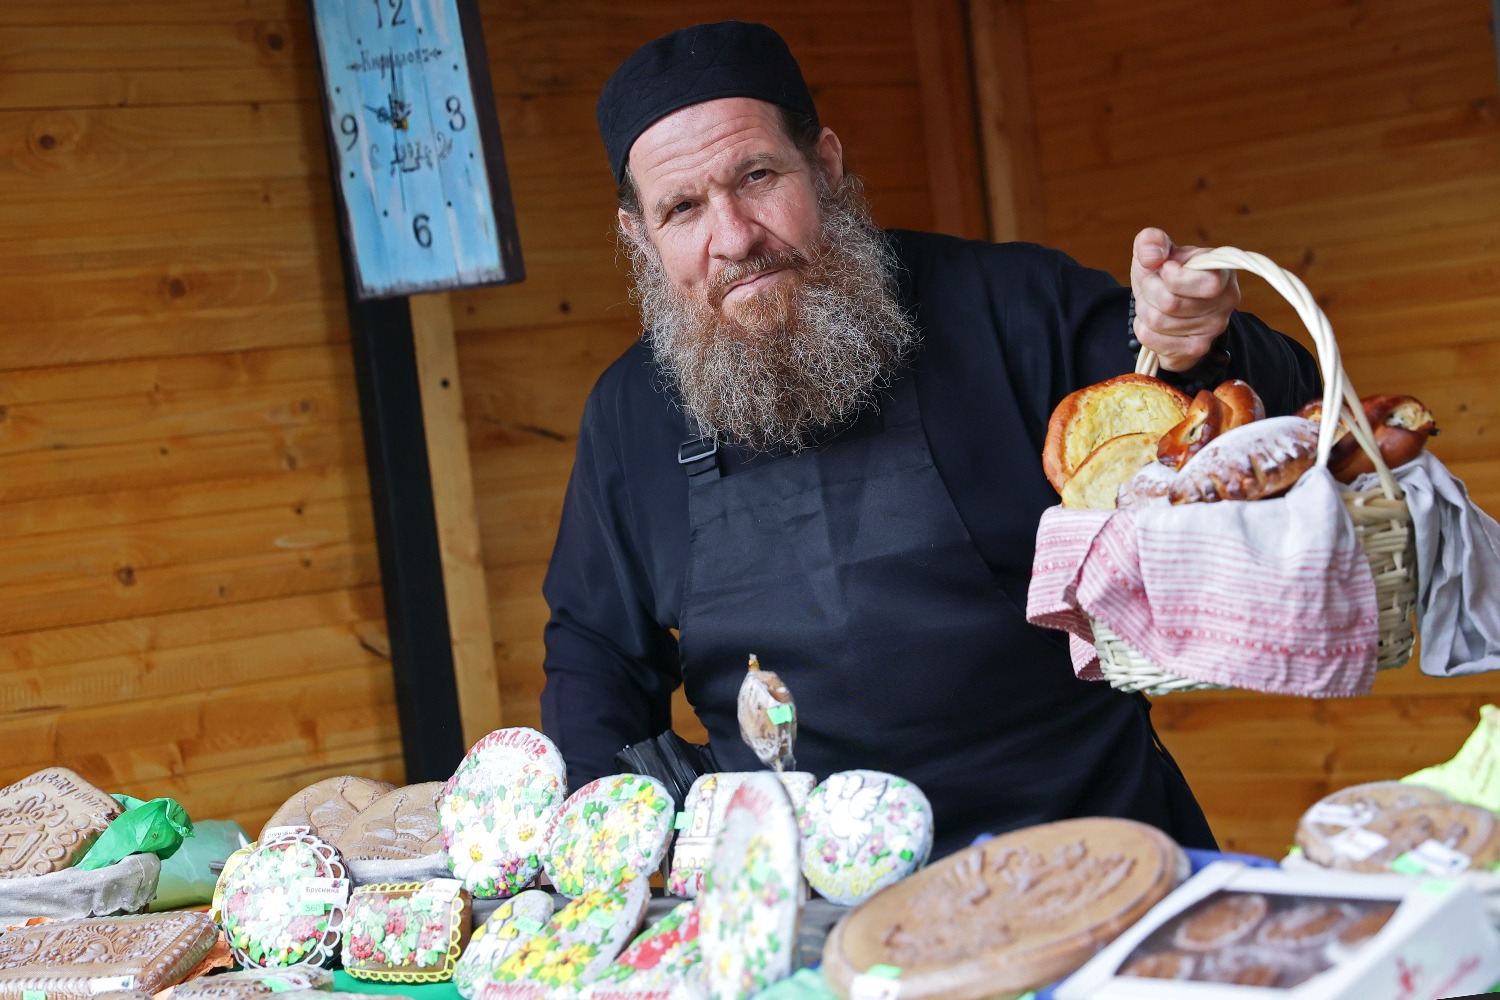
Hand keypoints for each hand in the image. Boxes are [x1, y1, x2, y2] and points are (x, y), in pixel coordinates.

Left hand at [1130, 228, 1239, 371]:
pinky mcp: (1196, 348)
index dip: (1173, 277)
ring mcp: (1214, 328)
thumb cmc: (1166, 274)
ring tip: (1153, 304)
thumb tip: (1152, 256)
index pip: (1207, 283)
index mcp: (1223, 271)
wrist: (1168, 307)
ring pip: (1158, 322)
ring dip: (1144, 310)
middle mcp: (1227, 301)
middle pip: (1170, 303)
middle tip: (1153, 287)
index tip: (1166, 269)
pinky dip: (1143, 329)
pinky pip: (1152, 340)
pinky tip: (1154, 323)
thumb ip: (1151, 242)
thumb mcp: (1158, 252)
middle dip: (1149, 292)